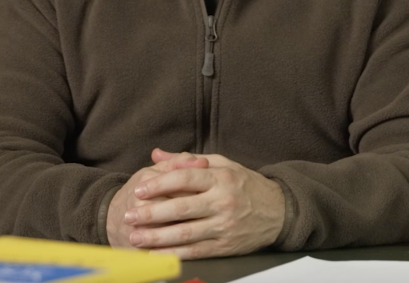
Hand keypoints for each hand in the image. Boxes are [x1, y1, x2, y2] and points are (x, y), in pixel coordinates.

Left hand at [123, 149, 284, 258]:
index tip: (139, 190)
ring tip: (135, 237)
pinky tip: (156, 254)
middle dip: (151, 214)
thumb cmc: (246, 184)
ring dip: (157, 237)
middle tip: (128, 216)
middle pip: (181, 208)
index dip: (159, 185)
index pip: (184, 179)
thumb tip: (157, 154)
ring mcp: (224, 226)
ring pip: (185, 233)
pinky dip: (173, 254)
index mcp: (220, 178)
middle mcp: (222, 201)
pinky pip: (195, 251)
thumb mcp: (222, 164)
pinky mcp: (225, 246)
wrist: (279, 211)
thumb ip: (188, 161)